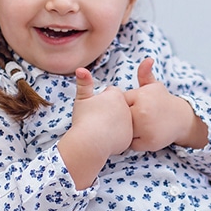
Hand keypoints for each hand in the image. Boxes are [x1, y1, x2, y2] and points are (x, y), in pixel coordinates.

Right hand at [58, 68, 132, 187]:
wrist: (90, 142)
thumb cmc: (84, 118)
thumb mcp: (82, 98)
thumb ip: (83, 82)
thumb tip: (80, 68)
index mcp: (116, 95)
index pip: (111, 94)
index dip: (101, 101)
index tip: (95, 109)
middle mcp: (126, 107)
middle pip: (117, 108)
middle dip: (109, 112)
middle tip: (98, 120)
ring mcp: (130, 122)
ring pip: (121, 121)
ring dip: (114, 124)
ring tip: (101, 130)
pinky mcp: (130, 136)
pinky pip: (123, 135)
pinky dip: (116, 137)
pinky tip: (106, 139)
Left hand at [125, 57, 206, 150]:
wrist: (183, 119)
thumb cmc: (163, 102)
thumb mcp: (154, 86)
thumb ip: (145, 74)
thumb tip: (148, 59)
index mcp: (141, 96)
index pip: (119, 103)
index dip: (124, 106)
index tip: (133, 107)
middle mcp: (143, 111)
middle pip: (120, 118)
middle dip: (125, 119)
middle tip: (136, 118)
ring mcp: (145, 127)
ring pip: (125, 132)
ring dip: (129, 131)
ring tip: (140, 126)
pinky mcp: (149, 141)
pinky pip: (132, 144)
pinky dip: (136, 142)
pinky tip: (144, 135)